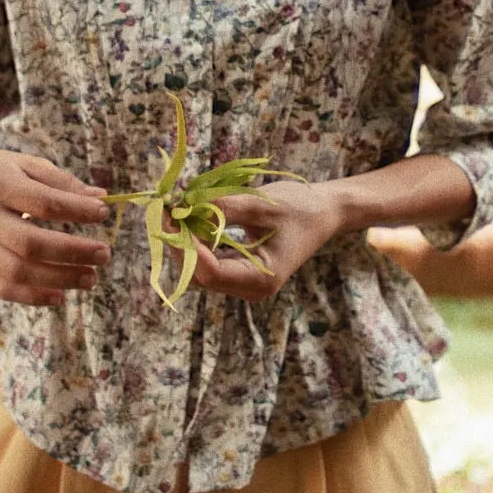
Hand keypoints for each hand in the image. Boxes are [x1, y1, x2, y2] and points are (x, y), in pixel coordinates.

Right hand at [0, 146, 111, 306]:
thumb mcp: (26, 164)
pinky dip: (33, 297)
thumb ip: (63, 182)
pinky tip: (61, 296)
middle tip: (105, 254)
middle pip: (29, 243)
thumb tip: (101, 199)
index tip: (104, 212)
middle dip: (72, 252)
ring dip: (59, 279)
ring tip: (91, 278)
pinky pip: (3, 288)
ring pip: (17, 271)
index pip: (42, 203)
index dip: (76, 210)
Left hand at [171, 179, 341, 302]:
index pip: (209, 273)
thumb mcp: (263, 204)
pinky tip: (192, 217)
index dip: (184, 246)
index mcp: (260, 279)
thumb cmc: (300, 208)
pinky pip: (210, 260)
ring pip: (201, 269)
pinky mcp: (240, 270)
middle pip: (200, 274)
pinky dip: (198, 240)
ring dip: (186, 241)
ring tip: (178, 209)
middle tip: (168, 208)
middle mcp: (250, 288)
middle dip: (180, 243)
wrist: (324, 212)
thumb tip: (185, 205)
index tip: (169, 216)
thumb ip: (225, 207)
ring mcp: (244, 282)